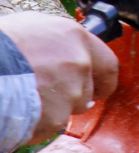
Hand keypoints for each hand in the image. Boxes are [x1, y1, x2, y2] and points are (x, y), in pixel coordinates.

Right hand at [0, 13, 117, 145]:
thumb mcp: (29, 26)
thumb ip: (55, 40)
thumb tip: (60, 50)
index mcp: (75, 38)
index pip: (107, 64)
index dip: (101, 79)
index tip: (97, 87)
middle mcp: (79, 63)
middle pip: (87, 91)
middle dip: (71, 98)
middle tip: (47, 96)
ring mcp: (70, 92)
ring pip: (68, 110)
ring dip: (51, 111)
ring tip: (23, 100)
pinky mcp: (55, 116)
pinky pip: (48, 126)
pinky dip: (34, 125)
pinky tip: (16, 111)